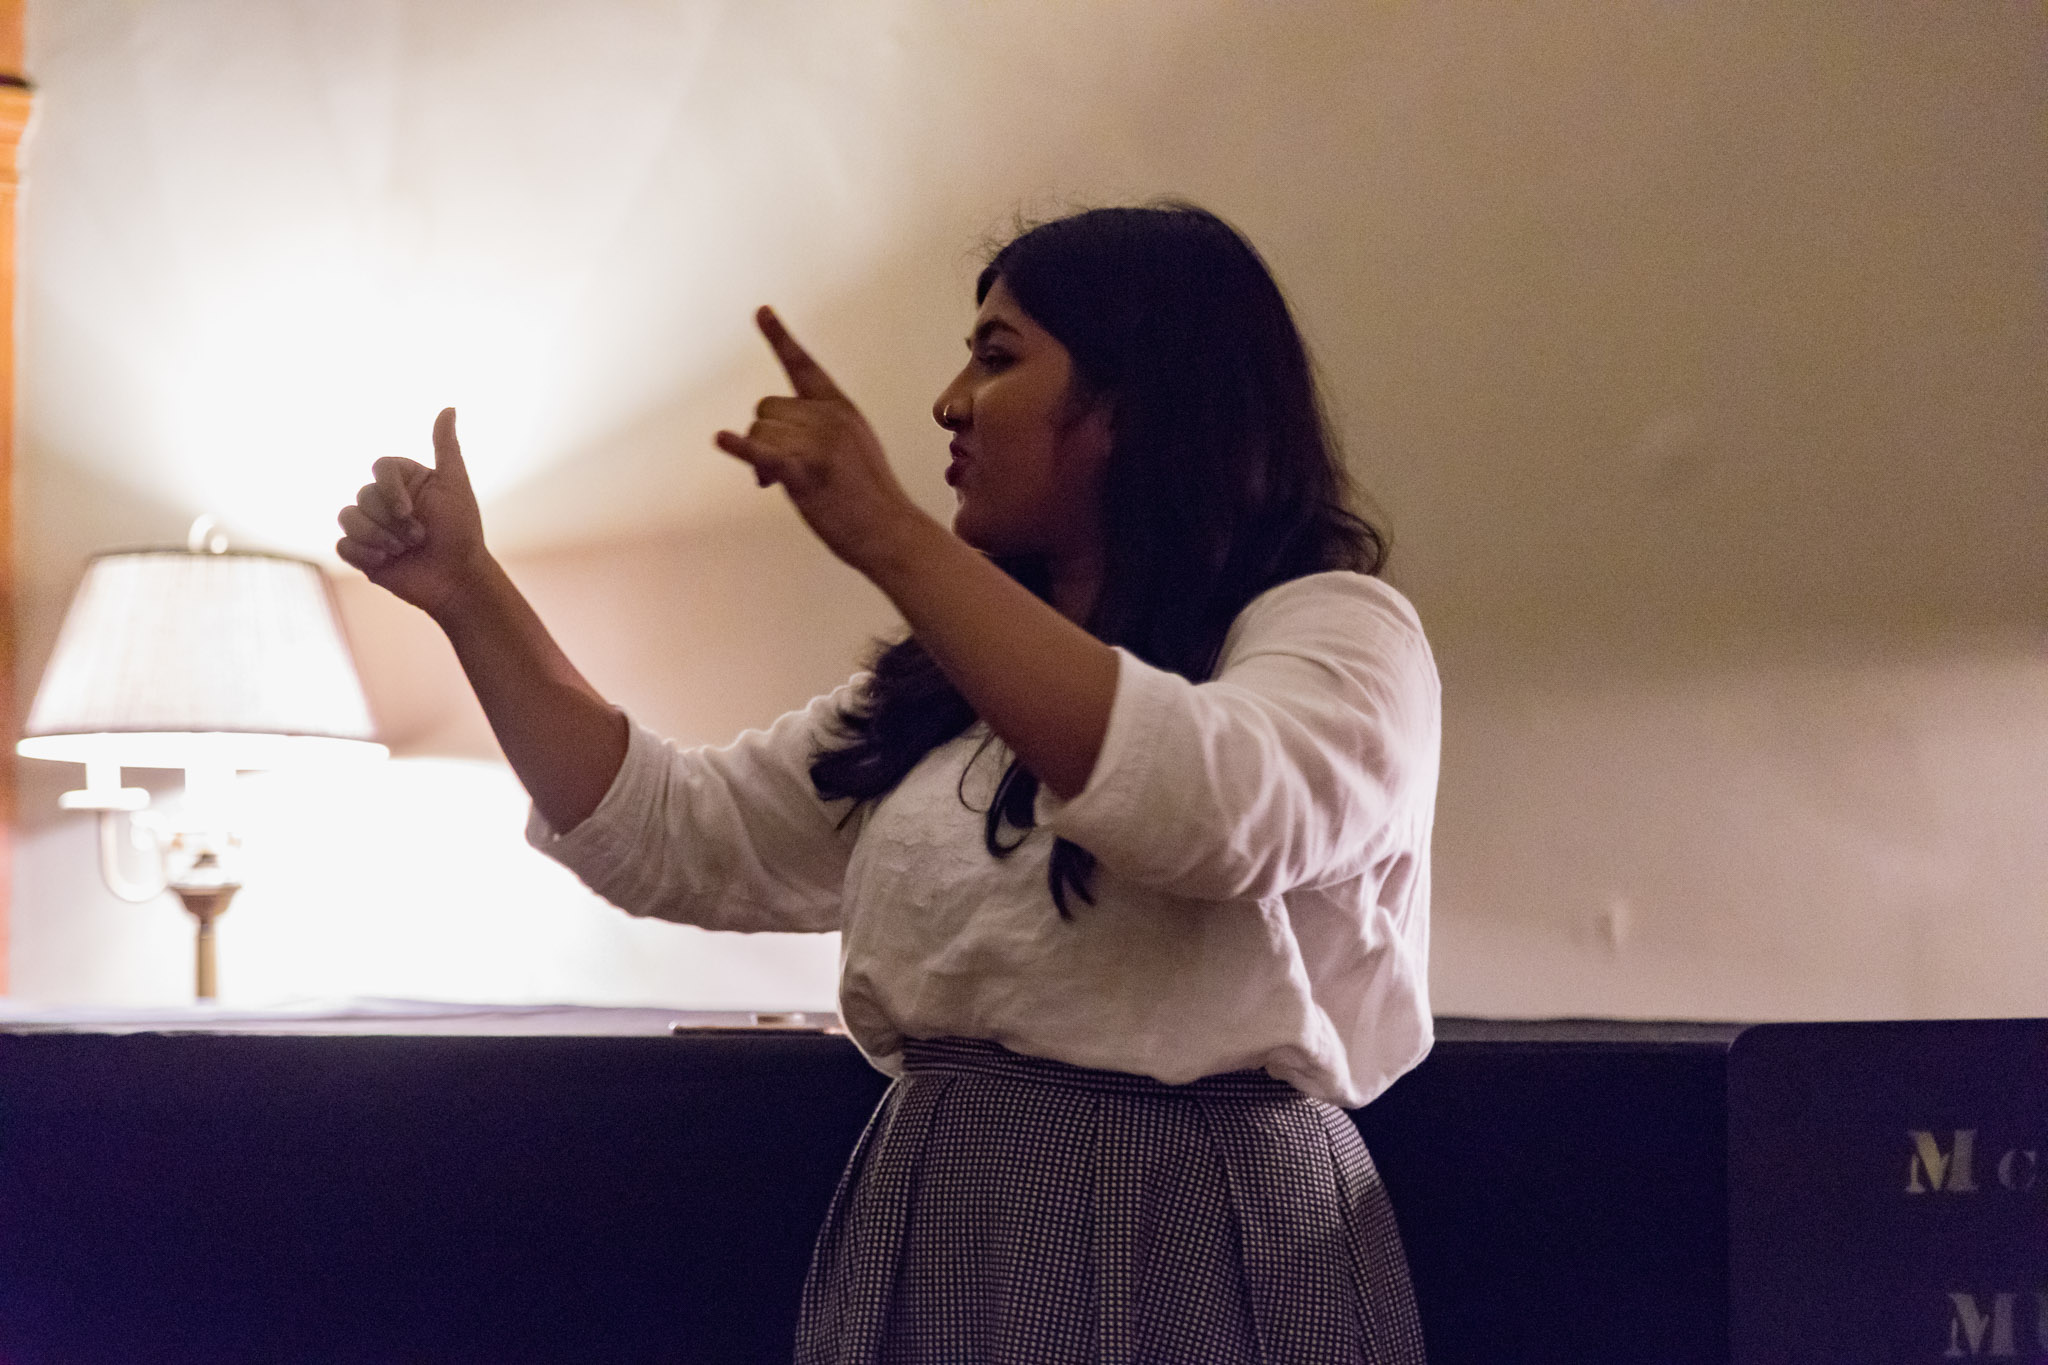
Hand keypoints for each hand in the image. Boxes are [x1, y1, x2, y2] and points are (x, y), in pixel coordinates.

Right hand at [335, 407, 492, 620]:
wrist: (457, 580)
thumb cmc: (461, 533)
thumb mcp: (455, 486)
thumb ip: (446, 447)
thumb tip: (449, 407)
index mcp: (405, 482)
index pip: (379, 468)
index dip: (390, 490)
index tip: (411, 510)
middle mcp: (385, 501)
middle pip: (363, 495)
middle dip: (392, 522)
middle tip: (420, 538)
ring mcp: (372, 527)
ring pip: (347, 518)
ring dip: (377, 536)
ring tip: (403, 551)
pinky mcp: (362, 554)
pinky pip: (342, 545)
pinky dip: (363, 553)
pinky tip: (386, 562)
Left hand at [715, 308, 931, 575]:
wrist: (891, 533)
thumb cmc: (867, 497)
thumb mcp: (850, 448)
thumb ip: (816, 431)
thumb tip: (765, 440)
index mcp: (840, 408)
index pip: (803, 366)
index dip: (780, 339)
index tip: (761, 311)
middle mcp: (829, 418)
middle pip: (766, 410)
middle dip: (763, 438)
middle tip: (776, 473)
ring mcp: (819, 445)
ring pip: (759, 434)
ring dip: (758, 461)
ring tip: (778, 485)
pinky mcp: (806, 473)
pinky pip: (763, 454)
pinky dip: (741, 449)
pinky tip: (722, 439)